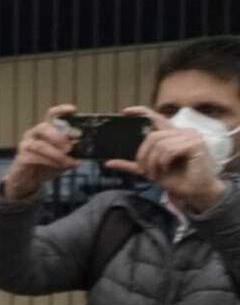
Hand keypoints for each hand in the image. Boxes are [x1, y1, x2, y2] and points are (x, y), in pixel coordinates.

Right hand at [3, 106, 80, 199]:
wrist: (27, 180)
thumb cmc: (45, 165)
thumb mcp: (62, 158)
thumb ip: (70, 153)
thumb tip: (82, 150)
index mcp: (45, 130)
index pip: (51, 115)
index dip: (61, 111)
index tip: (73, 110)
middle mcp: (34, 134)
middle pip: (44, 127)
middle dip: (58, 136)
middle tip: (70, 146)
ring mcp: (26, 145)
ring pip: (40, 145)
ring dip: (56, 154)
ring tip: (68, 161)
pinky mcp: (21, 158)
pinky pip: (35, 158)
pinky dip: (49, 162)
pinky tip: (59, 167)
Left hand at [106, 107, 226, 213]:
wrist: (194, 192)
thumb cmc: (176, 179)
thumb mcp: (149, 170)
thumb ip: (131, 165)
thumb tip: (109, 163)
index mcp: (172, 135)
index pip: (156, 118)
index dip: (141, 112)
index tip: (125, 112)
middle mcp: (182, 132)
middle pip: (152, 136)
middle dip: (144, 155)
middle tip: (145, 169)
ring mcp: (191, 136)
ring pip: (160, 143)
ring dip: (153, 162)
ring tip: (157, 173)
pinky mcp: (196, 143)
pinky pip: (170, 149)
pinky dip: (163, 161)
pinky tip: (166, 169)